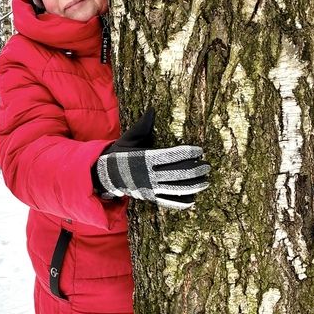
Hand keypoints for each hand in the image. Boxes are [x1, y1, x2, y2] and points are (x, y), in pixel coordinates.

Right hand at [94, 121, 209, 208]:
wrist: (106, 175)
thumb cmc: (121, 153)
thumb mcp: (129, 138)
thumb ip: (142, 126)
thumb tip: (152, 110)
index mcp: (144, 158)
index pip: (171, 156)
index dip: (187, 153)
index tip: (199, 150)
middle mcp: (148, 175)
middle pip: (177, 174)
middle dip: (195, 170)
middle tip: (207, 166)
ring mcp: (149, 188)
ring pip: (176, 190)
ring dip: (194, 186)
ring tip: (206, 181)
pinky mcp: (150, 198)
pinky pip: (169, 202)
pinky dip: (182, 202)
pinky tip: (194, 198)